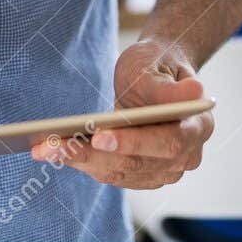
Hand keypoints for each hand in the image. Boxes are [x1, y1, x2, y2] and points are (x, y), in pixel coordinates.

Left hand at [30, 38, 212, 189]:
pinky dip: (83, 163)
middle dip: (91, 155)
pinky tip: (56, 151)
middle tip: (52, 145)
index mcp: (197, 126)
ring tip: (44, 148)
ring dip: (79, 161)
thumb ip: (171, 87)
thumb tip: (196, 91)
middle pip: (137, 162)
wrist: (156, 74)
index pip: (168, 142)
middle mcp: (187, 156)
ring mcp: (166, 170)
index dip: (134, 142)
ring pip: (120, 172)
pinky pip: (112, 174)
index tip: (99, 136)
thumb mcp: (157, 66)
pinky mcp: (144, 176)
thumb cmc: (156, 65)